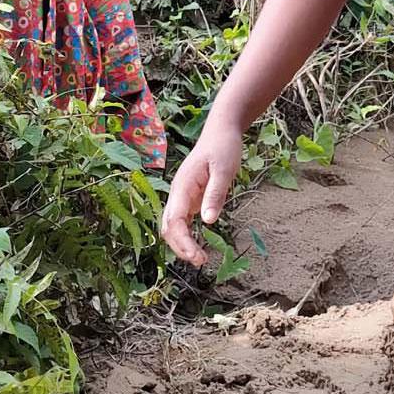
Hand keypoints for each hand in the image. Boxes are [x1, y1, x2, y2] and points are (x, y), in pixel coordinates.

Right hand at [160, 128, 243, 263]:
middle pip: (168, 227)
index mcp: (183, 186)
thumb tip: (208, 221)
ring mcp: (181, 195)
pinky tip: (197, 245)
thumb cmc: (223, 147)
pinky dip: (186, 235)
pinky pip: (181, 220)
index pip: (175, 221)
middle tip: (201, 261)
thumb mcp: (225, 170)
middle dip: (180, 247)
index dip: (183, 242)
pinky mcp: (189, 197)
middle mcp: (178, 192)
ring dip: (182, 243)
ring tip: (200, 258)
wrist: (221, 131)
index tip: (197, 256)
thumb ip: (216, 194)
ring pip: (172, 225)